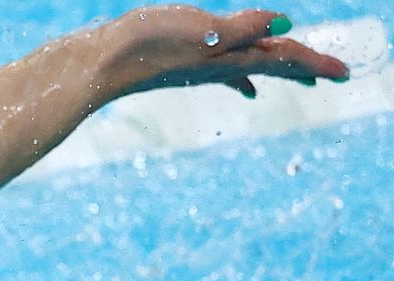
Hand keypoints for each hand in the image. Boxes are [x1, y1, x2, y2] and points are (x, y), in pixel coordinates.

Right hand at [100, 6, 349, 99]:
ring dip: (279, 69)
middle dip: (304, 67)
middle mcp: (220, 64)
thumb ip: (244, 28)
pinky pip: (227, 72)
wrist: (102, 64)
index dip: (314, 62)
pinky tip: (247, 88)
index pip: (283, 58)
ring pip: (253, 67)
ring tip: (303, 76)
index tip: (344, 74)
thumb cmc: (149, 45)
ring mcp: (202, 65)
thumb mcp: (203, 31)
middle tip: (333, 75)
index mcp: (230, 57)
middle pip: (273, 63)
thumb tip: (285, 25)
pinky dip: (244, 78)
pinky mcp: (184, 63)